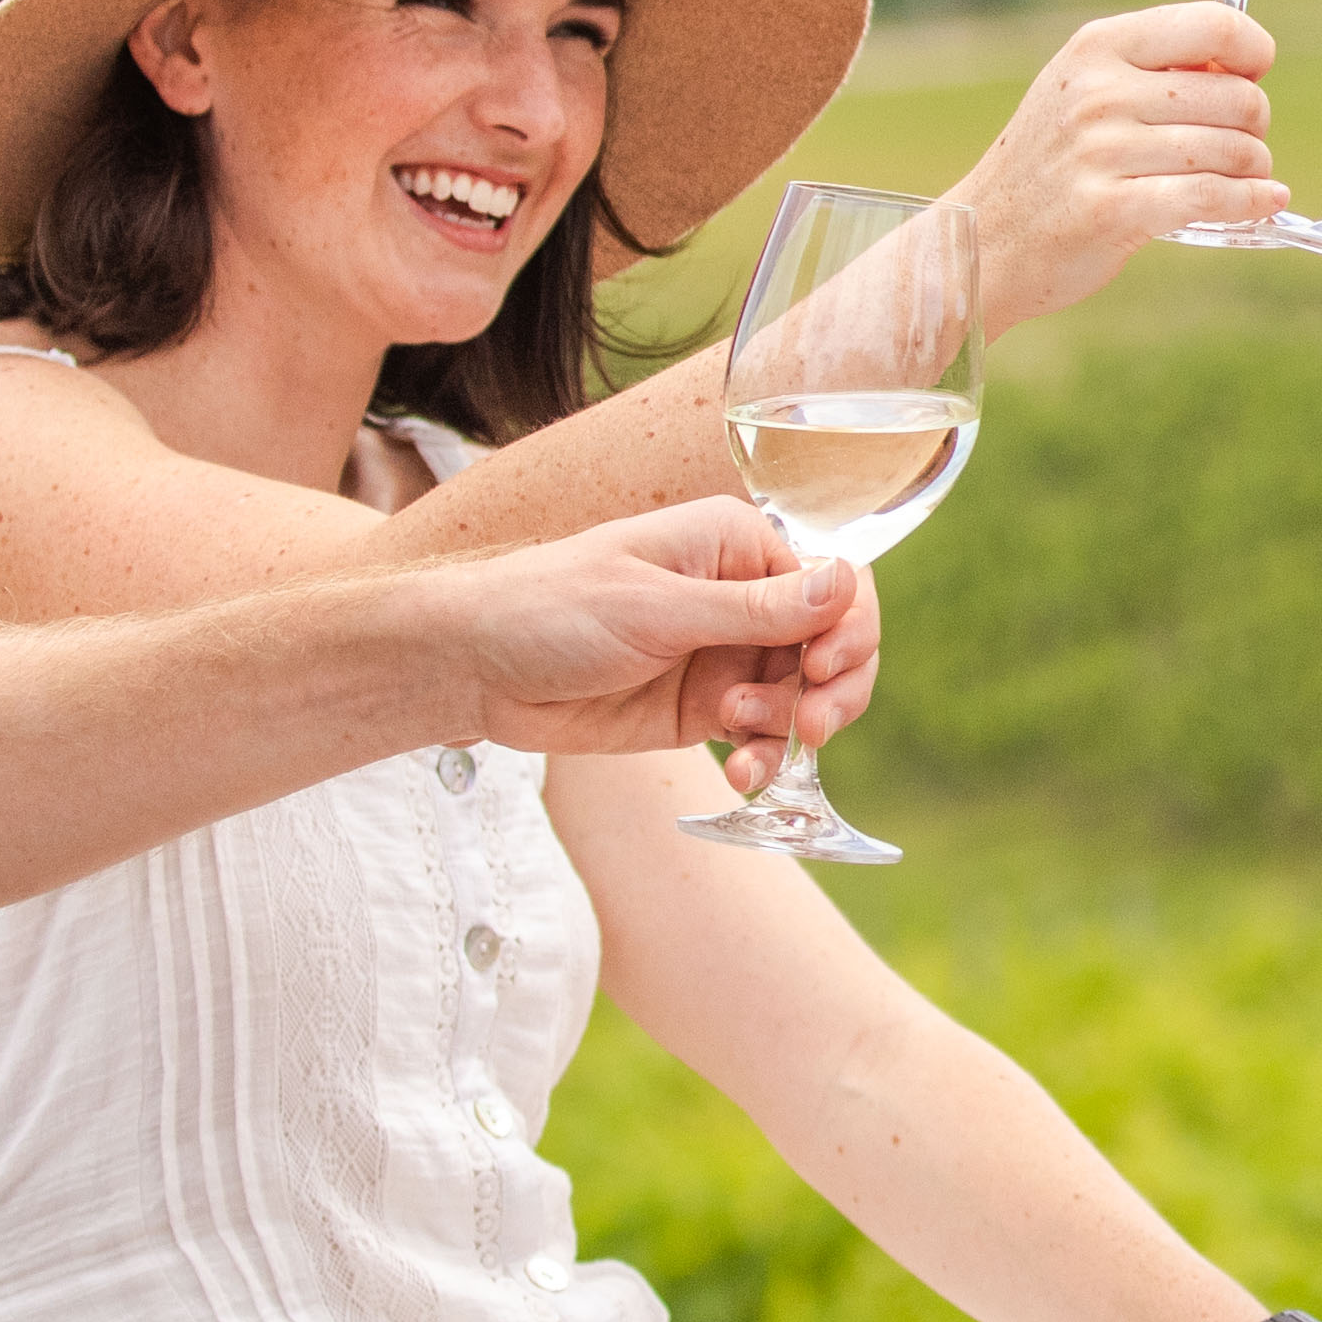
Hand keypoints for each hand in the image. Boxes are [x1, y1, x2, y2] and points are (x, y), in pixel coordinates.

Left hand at [409, 494, 875, 757]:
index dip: (846, 628)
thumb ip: (752, 608)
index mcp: (737, 545)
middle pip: (832, 643)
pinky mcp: (704, 709)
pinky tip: (742, 776)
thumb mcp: (655, 608)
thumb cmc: (552, 609)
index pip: (832, 582)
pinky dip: (765, 758)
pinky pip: (762, 736)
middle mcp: (742, 596)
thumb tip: (845, 584)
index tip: (822, 669)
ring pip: (803, 696)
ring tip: (741, 740)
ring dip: (791, 726)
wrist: (475, 669)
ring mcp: (726, 656)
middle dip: (833, 687)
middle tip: (809, 726)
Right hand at [953, 0, 1287, 326]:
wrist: (987, 238)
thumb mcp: (1085, 88)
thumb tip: (1247, 64)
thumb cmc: (1053, 163)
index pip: (1214, 25)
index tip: (1253, 76)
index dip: (1252, 51)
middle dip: (1255, 125)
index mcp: (1099, 47)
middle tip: (1239, 146)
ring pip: (1232, 150)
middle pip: (1237, 96)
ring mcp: (1102, 151)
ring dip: (1254, 170)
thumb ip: (1155, 67)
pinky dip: (1251, 202)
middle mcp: (1100, 92)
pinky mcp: (1111, 210)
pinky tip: (1266, 204)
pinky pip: (1212, 196)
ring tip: (1242, 180)